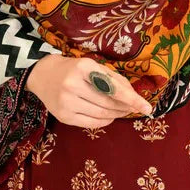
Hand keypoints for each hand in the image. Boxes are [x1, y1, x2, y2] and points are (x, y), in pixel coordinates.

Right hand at [26, 55, 153, 128]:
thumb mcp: (92, 65)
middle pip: (108, 103)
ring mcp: (67, 103)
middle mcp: (73, 85)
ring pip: (101, 114)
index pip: (113, 87)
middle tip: (134, 108)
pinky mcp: (64, 117)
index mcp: (83, 67)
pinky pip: (91, 123)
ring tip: (122, 110)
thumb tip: (133, 96)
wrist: (43, 75)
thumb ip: (112, 78)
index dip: (131, 99)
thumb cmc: (73, 69)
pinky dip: (105, 121)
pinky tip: (109, 116)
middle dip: (125, 107)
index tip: (147, 107)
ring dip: (116, 114)